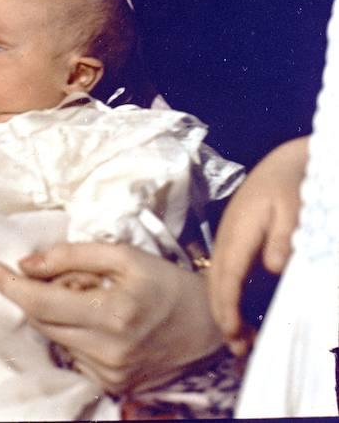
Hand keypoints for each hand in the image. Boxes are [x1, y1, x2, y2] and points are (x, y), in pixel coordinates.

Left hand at [0, 242, 222, 393]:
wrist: (207, 325)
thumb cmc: (165, 283)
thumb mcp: (122, 255)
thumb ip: (71, 256)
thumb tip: (27, 263)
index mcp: (113, 314)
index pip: (41, 302)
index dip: (9, 284)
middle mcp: (109, 351)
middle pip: (42, 320)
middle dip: (38, 292)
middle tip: (69, 276)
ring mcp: (110, 373)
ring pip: (54, 337)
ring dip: (57, 312)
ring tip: (93, 296)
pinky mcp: (112, 385)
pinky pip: (71, 353)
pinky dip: (72, 332)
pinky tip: (98, 319)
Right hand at [208, 136, 307, 355]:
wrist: (285, 161)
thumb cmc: (291, 184)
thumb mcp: (294, 208)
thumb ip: (284, 237)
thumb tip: (273, 269)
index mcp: (239, 230)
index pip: (228, 274)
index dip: (227, 306)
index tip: (232, 334)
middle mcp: (227, 236)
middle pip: (216, 280)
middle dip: (222, 314)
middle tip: (237, 349)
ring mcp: (228, 237)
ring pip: (217, 277)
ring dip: (223, 307)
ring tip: (237, 338)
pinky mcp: (234, 239)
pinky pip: (225, 271)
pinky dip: (228, 294)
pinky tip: (239, 310)